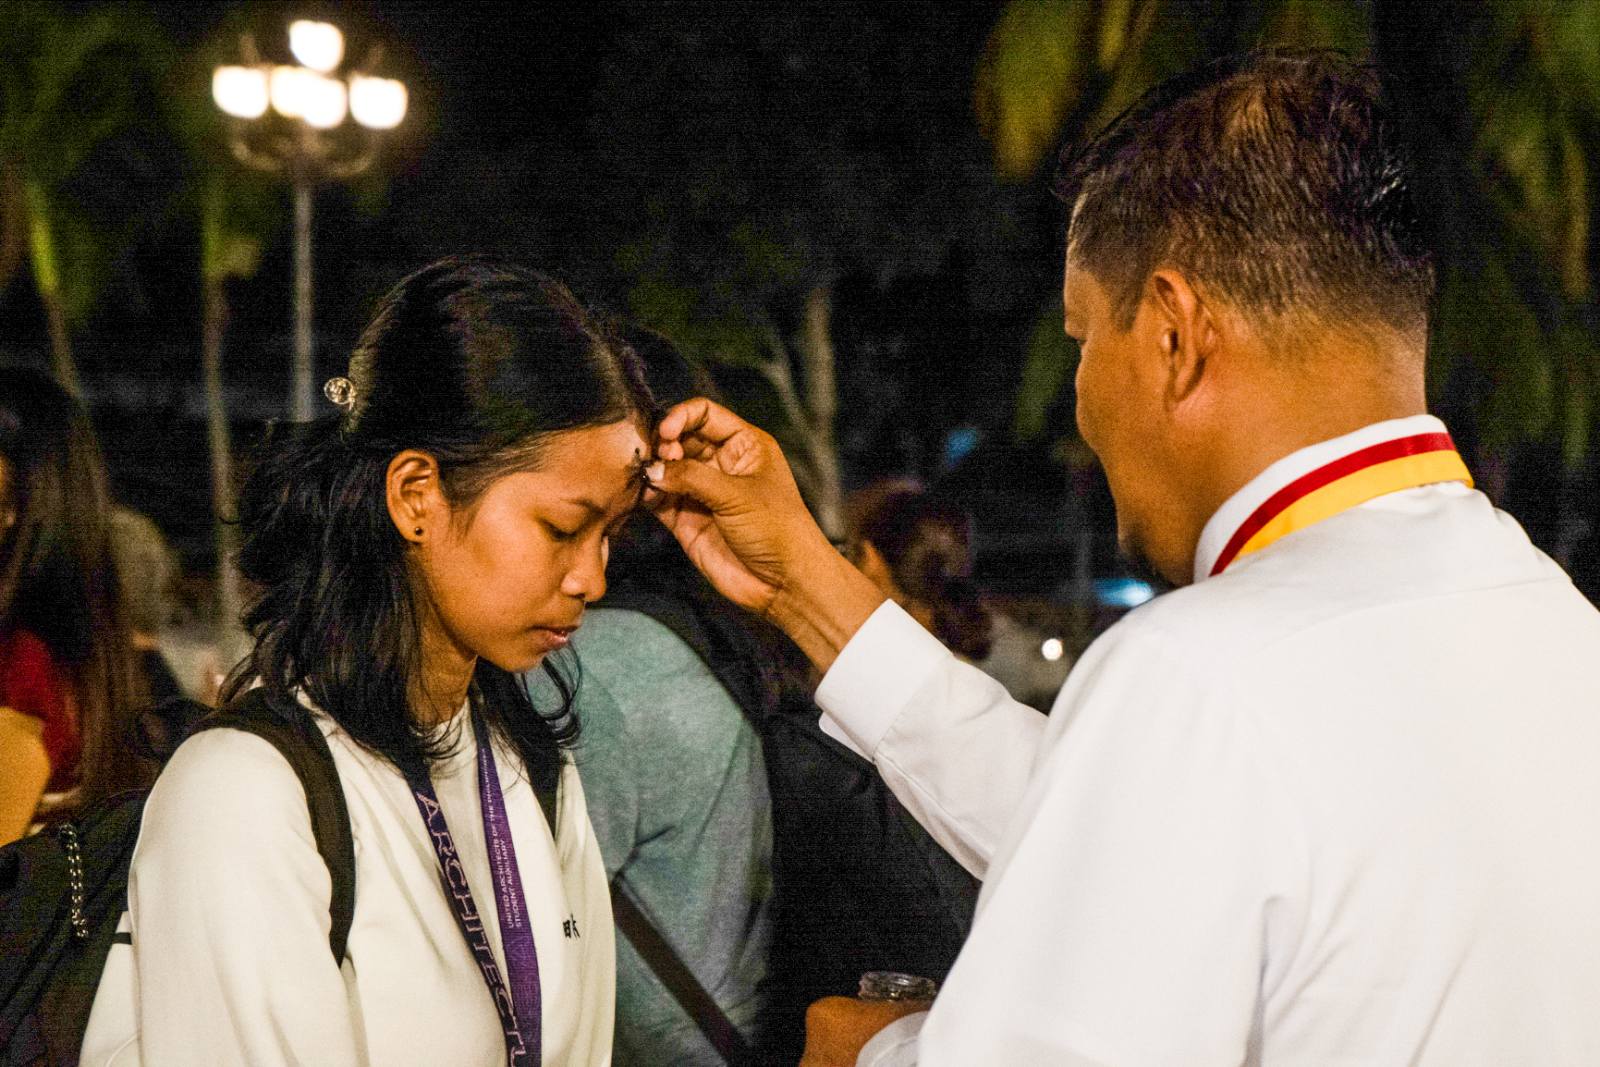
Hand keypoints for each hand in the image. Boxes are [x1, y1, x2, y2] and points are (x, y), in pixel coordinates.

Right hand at [646, 399, 886, 670]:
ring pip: (665, 468)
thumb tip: (652, 467)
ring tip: (648, 476)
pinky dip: (646, 495)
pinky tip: (643, 494)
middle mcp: (720, 463)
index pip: (704, 413)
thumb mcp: (736, 494)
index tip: (665, 432)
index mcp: (743, 444)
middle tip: (659, 458)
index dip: (680, 417)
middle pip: (680, 438)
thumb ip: (691, 477)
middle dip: (663, 444)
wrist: (783, 582)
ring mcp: (701, 491)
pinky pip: (658, 499)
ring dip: (652, 469)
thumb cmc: (776, 529)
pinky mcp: (686, 520)